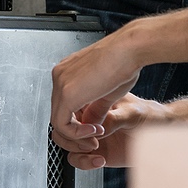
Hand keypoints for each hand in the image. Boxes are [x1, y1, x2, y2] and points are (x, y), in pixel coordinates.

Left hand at [50, 26, 144, 150]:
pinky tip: (95, 130)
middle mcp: (60, 75)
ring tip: (97, 135)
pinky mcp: (66, 92)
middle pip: (59, 112)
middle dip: (77, 131)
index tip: (97, 129)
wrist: (129, 49)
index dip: (79, 122)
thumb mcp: (108, 92)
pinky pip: (61, 124)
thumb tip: (91, 124)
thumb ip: (96, 108)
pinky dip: (77, 133)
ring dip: (77, 135)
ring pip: (58, 120)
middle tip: (96, 138)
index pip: (64, 104)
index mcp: (68, 72)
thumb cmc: (125, 62)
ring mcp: (60, 82)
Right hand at [59, 94, 172, 169]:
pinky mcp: (95, 151)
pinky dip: (84, 162)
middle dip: (72, 137)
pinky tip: (100, 160)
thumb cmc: (149, 115)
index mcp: (93, 101)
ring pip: (66, 144)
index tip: (91, 128)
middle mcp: (89, 117)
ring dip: (76, 149)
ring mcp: (90, 135)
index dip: (73, 120)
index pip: (69, 108)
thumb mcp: (134, 113)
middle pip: (62, 127)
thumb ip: (114, 118)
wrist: (161, 133)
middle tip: (92, 141)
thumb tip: (95, 124)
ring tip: (96, 150)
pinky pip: (77, 158)